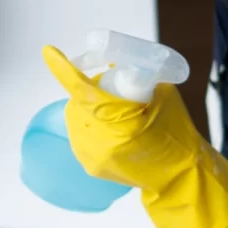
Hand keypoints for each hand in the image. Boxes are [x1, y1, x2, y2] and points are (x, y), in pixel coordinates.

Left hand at [43, 46, 227, 227]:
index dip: (64, 70)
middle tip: (111, 91)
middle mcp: (100, 141)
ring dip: (89, 109)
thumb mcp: (164, 96)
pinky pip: (81, 134)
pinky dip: (91, 125)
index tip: (49, 51)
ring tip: (115, 113)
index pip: (84, 91)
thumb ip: (140, 78)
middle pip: (79, 102)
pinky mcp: (90, 166)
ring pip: (77, 118)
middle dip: (89, 92)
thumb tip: (117, 65)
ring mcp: (93, 156)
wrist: (179, 176)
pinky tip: (111, 128)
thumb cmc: (176, 133)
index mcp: (121, 121)